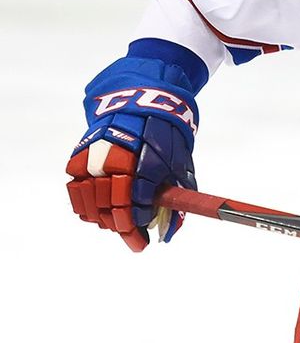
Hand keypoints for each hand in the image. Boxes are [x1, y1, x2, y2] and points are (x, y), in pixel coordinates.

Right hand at [66, 56, 200, 251]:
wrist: (145, 100)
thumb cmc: (168, 137)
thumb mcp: (181, 166)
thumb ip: (176, 199)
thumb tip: (169, 234)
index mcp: (146, 163)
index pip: (133, 207)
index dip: (136, 229)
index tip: (143, 242)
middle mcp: (116, 159)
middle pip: (109, 207)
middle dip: (120, 226)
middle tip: (130, 233)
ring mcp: (95, 155)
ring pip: (89, 200)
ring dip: (101, 217)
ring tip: (114, 222)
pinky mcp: (81, 152)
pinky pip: (75, 187)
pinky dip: (83, 203)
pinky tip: (96, 210)